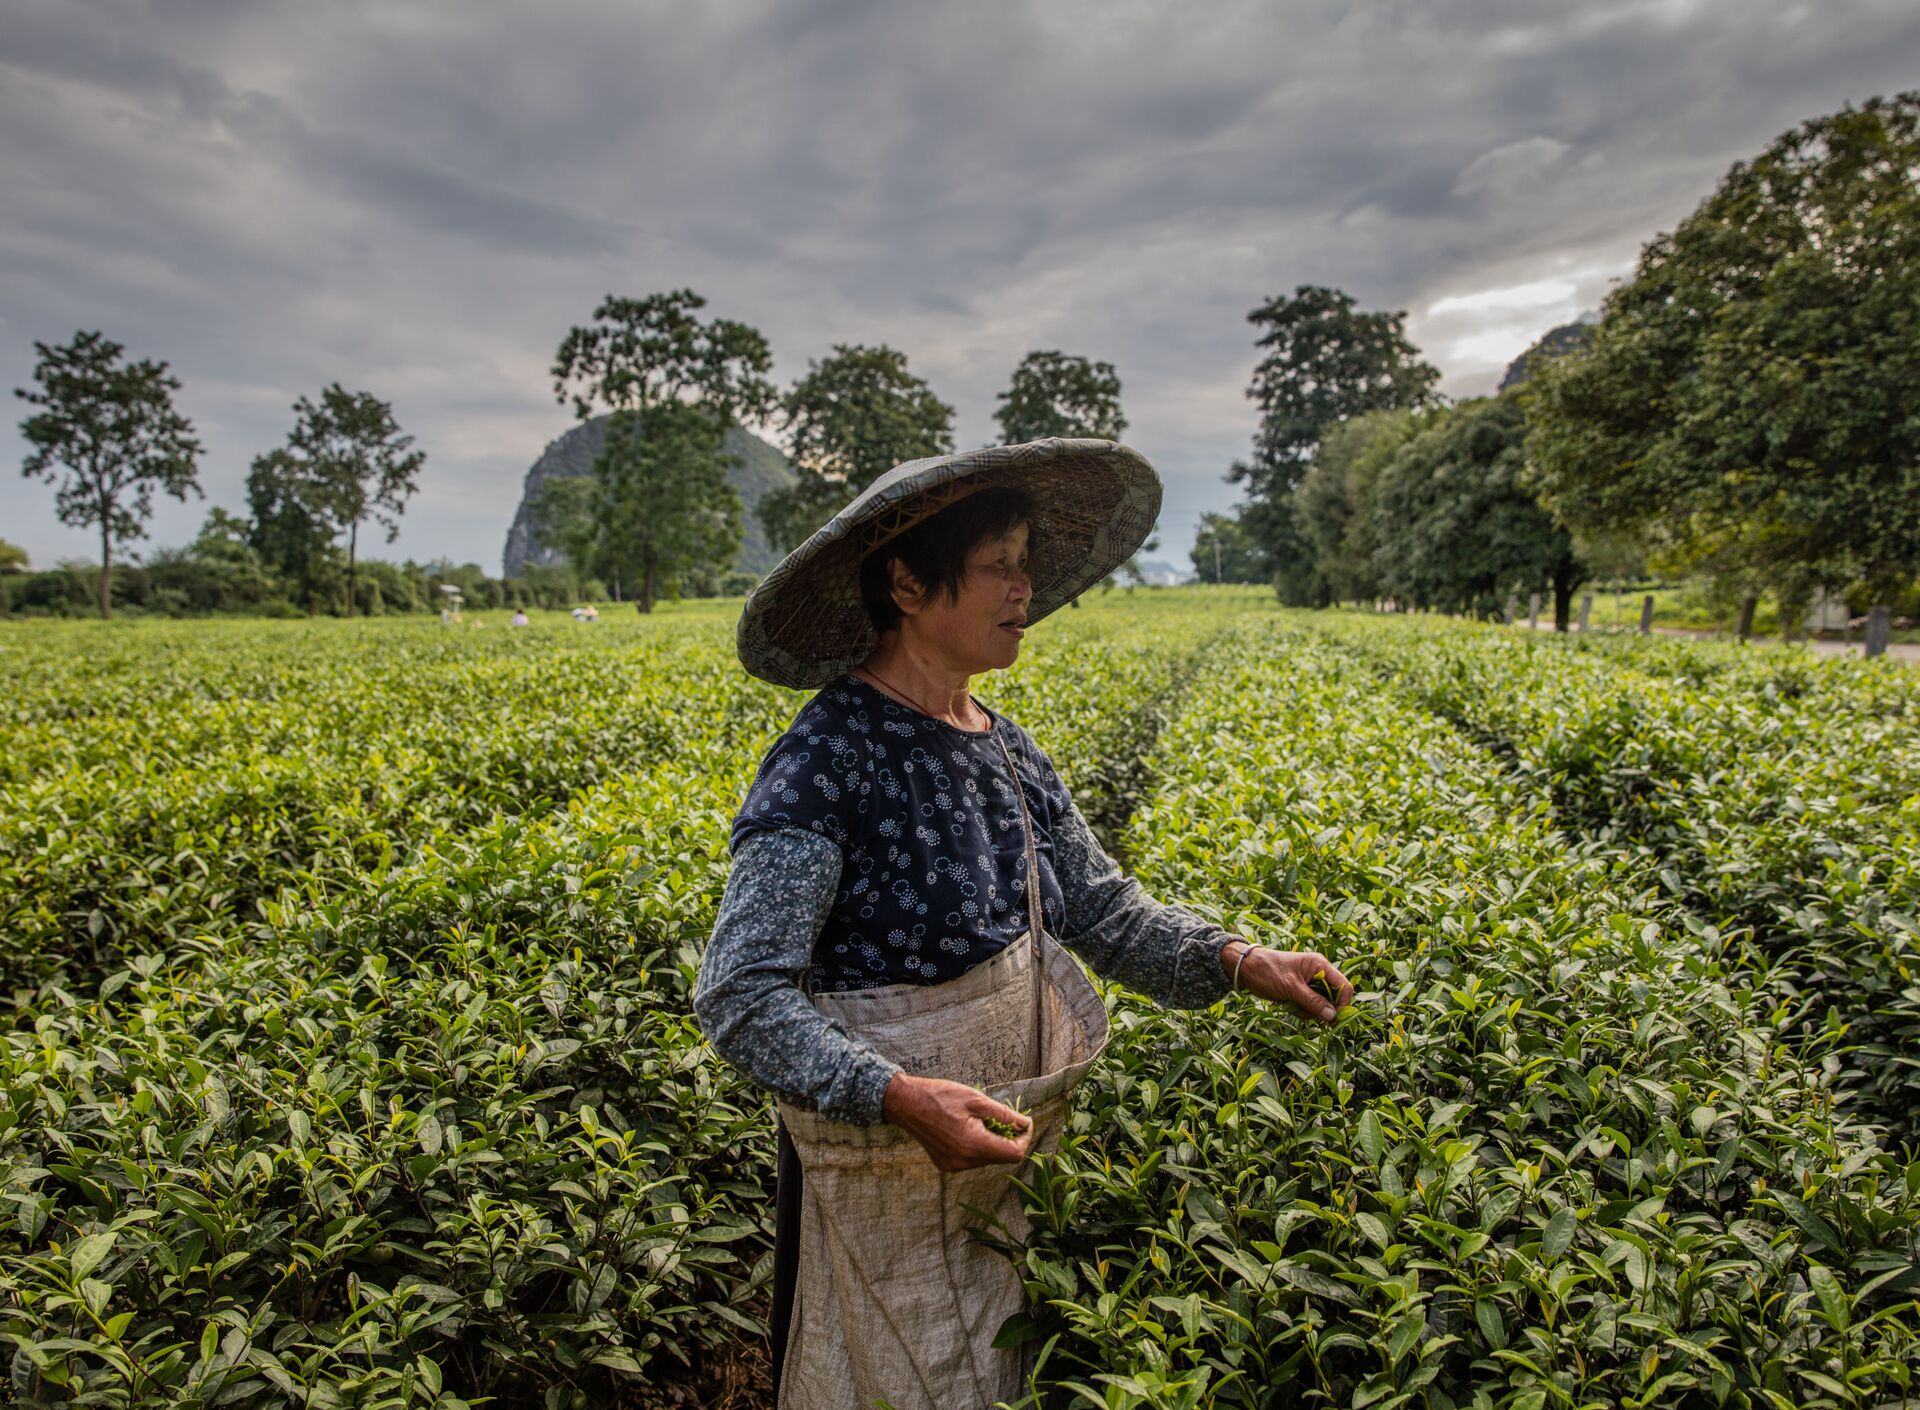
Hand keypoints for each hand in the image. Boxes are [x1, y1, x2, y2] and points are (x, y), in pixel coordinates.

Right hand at [882, 1072, 1034, 1171]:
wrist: (906, 1104)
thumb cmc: (940, 1096)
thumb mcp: (976, 1099)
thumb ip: (1004, 1114)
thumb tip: (1025, 1123)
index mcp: (974, 1144)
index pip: (1014, 1154)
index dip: (1024, 1139)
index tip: (1023, 1123)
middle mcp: (964, 1161)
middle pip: (1002, 1158)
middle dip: (1009, 1139)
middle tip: (1005, 1118)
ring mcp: (954, 1165)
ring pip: (987, 1160)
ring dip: (993, 1142)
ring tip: (983, 1121)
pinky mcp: (946, 1165)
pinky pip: (972, 1160)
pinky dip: (978, 1147)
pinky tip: (969, 1129)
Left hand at [1222, 941, 1353, 1023]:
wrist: (1246, 969)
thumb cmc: (1267, 971)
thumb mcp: (1290, 987)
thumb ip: (1312, 1001)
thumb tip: (1332, 1016)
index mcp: (1320, 965)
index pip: (1344, 986)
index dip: (1343, 1004)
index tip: (1334, 1019)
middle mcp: (1318, 974)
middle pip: (1334, 998)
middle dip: (1322, 1009)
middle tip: (1306, 1013)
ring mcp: (1310, 984)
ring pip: (1322, 1005)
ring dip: (1310, 1012)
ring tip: (1292, 1006)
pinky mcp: (1301, 992)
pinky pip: (1310, 1007)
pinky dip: (1302, 1011)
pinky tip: (1289, 1006)